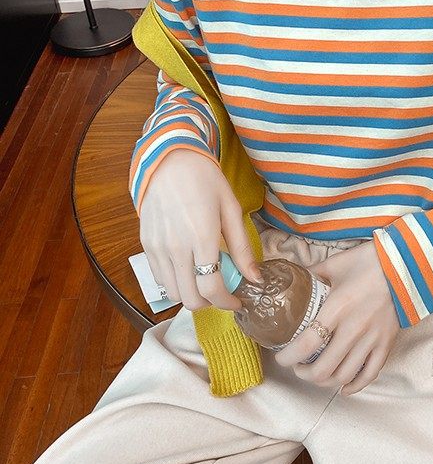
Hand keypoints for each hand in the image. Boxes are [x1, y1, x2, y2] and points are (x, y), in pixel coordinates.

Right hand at [138, 148, 263, 311]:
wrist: (169, 160)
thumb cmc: (206, 181)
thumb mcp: (232, 209)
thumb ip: (242, 248)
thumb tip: (255, 278)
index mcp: (202, 237)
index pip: (211, 288)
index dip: (227, 302)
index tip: (238, 301)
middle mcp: (176, 247)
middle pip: (190, 298)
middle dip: (211, 303)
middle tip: (223, 291)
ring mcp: (157, 248)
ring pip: (173, 293)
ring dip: (191, 295)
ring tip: (206, 280)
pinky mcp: (145, 245)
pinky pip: (159, 279)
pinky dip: (176, 283)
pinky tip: (189, 269)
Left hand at [272, 241, 400, 395]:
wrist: (405, 264)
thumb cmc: (368, 261)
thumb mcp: (334, 264)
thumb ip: (312, 274)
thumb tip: (294, 279)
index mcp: (337, 308)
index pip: (306, 344)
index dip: (288, 357)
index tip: (281, 357)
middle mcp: (354, 328)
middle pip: (323, 369)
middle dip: (304, 373)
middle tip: (297, 366)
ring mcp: (372, 339)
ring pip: (344, 376)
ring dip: (325, 382)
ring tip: (316, 374)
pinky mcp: (386, 343)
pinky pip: (370, 374)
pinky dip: (354, 386)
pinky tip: (343, 387)